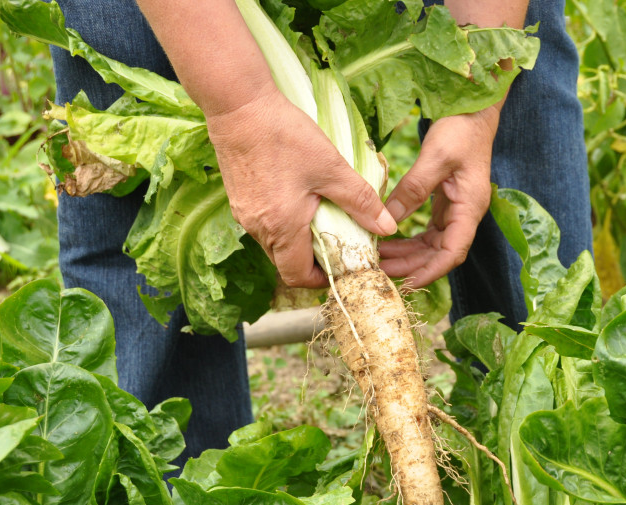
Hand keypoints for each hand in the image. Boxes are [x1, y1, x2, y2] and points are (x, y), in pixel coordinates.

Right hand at [206, 91, 396, 287]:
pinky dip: (284, 224)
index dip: (323, 279)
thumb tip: (387, 228)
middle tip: (340, 243)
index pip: (298, 277)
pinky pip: (264, 225)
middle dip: (314, 261)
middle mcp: (257, 228)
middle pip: (286, 263)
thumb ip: (361, 202)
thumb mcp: (332, 168)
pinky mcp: (239, 199)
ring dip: (299, 241)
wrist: (238, 105)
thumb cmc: (285, 135)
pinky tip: (301, 200)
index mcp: (281, 228)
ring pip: (275, 245)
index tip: (344, 265)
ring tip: (324, 219)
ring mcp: (244, 214)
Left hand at [379, 107, 499, 287]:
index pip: (453, 252)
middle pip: (440, 253)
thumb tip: (387, 219)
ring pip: (432, 244)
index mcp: (470, 207)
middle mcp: (465, 213)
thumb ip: (413, 190)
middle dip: (412, 266)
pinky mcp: (446, 201)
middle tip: (379, 271)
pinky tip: (388, 240)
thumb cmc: (461, 129)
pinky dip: (409, 238)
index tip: (407, 283)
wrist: (473, 109)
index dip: (430, 271)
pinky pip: (428, 229)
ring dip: (407, 254)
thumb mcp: (434, 158)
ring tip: (378, 258)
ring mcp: (456, 208)